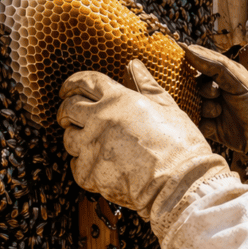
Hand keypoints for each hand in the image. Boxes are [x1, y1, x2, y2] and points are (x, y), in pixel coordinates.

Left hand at [58, 60, 228, 220]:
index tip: (67, 89)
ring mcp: (92, 147)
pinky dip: (85, 165)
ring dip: (77, 138)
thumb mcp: (168, 108)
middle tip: (70, 116)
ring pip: (69, 138)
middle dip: (66, 110)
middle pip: (68, 108)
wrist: (180, 183)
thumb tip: (134, 65)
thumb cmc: (181, 146)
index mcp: (119, 99)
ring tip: (93, 143)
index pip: (85, 81)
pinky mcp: (90, 174)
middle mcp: (100, 119)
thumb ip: (147, 85)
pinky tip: (101, 166)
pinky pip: (76, 166)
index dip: (72, 83)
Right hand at [182, 44, 247, 166]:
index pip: (197, 67)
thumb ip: (213, 64)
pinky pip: (196, 124)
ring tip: (218, 112)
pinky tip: (215, 125)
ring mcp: (211, 110)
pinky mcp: (209, 128)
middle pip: (193, 87)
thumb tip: (186, 48)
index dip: (196, 71)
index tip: (202, 74)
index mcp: (220, 76)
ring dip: (204, 108)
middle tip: (216, 95)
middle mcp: (214, 92)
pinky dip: (203, 124)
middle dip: (203, 91)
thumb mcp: (236, 79)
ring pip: (193, 106)